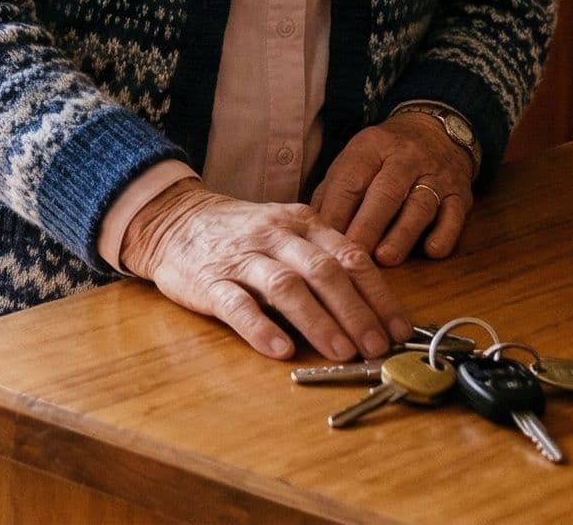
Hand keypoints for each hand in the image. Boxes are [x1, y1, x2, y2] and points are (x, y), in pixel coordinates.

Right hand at [117, 179, 411, 362]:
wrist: (172, 220)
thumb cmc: (241, 235)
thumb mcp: (287, 232)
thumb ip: (323, 259)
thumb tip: (373, 308)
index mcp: (302, 224)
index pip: (350, 257)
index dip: (379, 295)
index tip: (400, 328)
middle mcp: (275, 237)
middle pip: (324, 272)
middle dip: (356, 312)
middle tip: (377, 346)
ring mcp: (241, 258)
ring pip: (285, 286)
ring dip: (318, 321)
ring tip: (341, 352)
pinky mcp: (209, 281)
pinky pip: (236, 304)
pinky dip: (260, 327)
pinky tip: (280, 350)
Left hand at [308, 111, 473, 267]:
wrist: (436, 131)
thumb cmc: (383, 157)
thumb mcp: (354, 161)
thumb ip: (331, 193)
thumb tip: (308, 229)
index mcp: (371, 147)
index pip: (351, 180)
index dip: (336, 212)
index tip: (323, 241)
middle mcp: (406, 158)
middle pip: (385, 192)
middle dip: (368, 225)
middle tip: (354, 255)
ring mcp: (436, 175)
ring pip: (420, 204)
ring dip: (403, 233)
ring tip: (386, 259)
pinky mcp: (461, 194)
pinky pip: (455, 215)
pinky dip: (444, 234)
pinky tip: (431, 251)